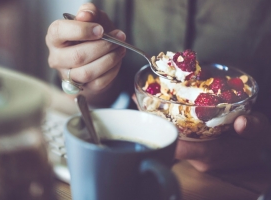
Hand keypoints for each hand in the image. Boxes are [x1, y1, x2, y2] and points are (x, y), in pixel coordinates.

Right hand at [45, 3, 125, 104]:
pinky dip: (112, 71)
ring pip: (87, 72)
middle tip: (117, 39)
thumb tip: (85, 15)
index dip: (82, 30)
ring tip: (120, 49)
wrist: (96, 56)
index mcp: (54, 37)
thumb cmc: (91, 35)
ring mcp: (67, 75)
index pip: (60, 32)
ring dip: (109, 60)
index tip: (100, 29)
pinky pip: (98, 82)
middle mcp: (56, 58)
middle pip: (78, 56)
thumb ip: (89, 12)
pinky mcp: (81, 88)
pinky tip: (117, 60)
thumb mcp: (92, 18)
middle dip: (102, 47)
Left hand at [132, 94, 270, 171]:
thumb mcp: (261, 132)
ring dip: (156, 120)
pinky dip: (166, 122)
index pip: (176, 147)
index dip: (158, 131)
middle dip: (151, 120)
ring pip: (169, 137)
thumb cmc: (258, 142)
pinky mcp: (195, 150)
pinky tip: (158, 108)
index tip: (143, 112)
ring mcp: (195, 155)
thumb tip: (241, 122)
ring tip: (142, 100)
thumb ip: (254, 127)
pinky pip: (175, 136)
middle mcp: (198, 158)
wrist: (259, 154)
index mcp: (210, 154)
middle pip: (166, 139)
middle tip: (137, 98)